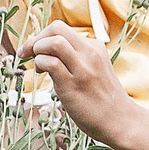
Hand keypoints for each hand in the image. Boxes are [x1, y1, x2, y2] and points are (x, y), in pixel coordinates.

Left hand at [20, 25, 134, 142]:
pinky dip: (40, 64)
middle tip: (27, 53)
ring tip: (38, 66)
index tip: (34, 49)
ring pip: (53, 42)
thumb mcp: (95, 70)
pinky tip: (43, 74)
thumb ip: (75, 59)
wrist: (121, 121)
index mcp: (95, 47)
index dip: (43, 36)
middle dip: (36, 38)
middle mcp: (89, 53)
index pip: (63, 29)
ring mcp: (82, 68)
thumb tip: (44, 49)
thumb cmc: (104, 100)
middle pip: (56, 27)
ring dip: (37, 50)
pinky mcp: (73, 84)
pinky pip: (50, 63)